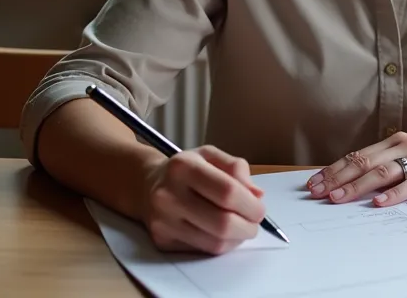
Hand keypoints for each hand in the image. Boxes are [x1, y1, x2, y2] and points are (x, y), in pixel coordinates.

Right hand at [139, 146, 265, 254]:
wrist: (146, 185)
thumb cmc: (186, 169)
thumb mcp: (210, 156)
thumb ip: (236, 168)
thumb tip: (257, 195)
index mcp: (183, 167)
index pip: (227, 192)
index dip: (251, 205)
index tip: (259, 208)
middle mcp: (168, 195)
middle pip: (223, 223)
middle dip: (248, 226)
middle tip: (254, 222)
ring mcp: (163, 221)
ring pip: (215, 243)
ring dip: (237, 239)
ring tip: (241, 228)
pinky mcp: (162, 241)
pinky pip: (202, 251)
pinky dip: (221, 245)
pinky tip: (222, 233)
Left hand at [305, 127, 406, 206]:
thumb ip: (393, 161)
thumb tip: (361, 178)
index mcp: (397, 142)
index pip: (359, 156)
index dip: (334, 169)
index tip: (314, 182)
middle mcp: (406, 146)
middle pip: (365, 163)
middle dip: (338, 178)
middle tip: (317, 192)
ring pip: (384, 172)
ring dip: (359, 186)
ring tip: (339, 197)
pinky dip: (396, 193)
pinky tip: (381, 202)